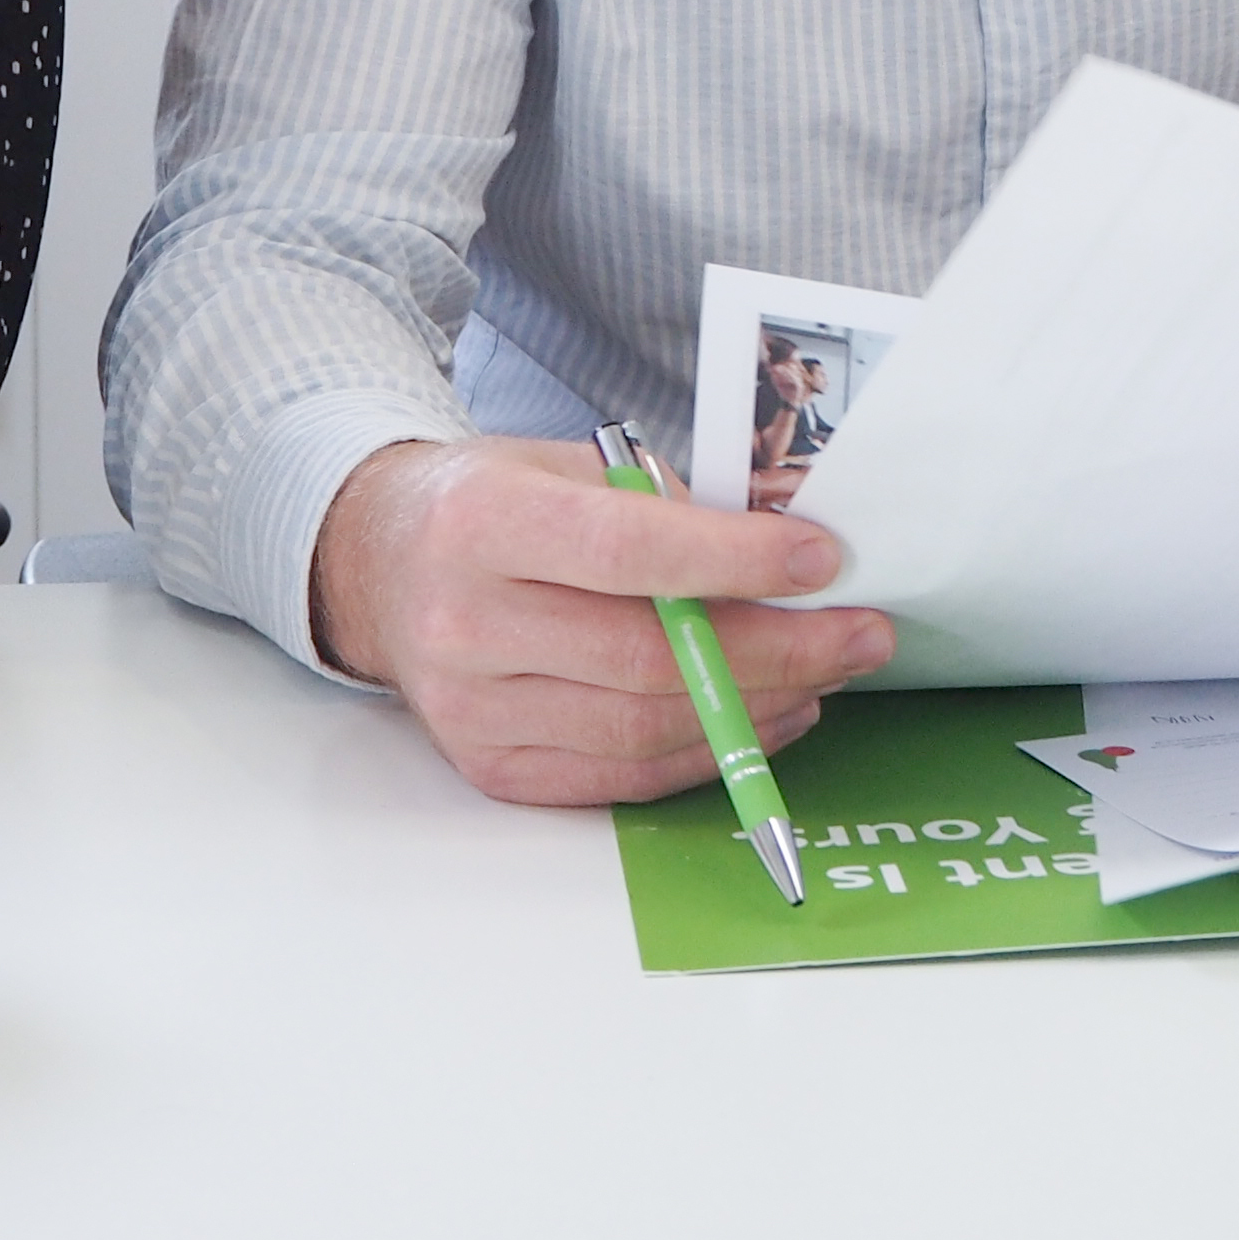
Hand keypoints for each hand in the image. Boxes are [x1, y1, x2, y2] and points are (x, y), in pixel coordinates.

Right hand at [313, 435, 894, 805]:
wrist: (379, 566)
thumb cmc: (488, 504)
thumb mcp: (563, 463)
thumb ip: (665, 502)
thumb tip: (786, 551)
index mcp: (481, 523)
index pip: (627, 552)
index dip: (734, 561)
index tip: (822, 562)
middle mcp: (465, 623)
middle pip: (647, 658)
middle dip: (777, 651)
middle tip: (859, 635)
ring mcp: (472, 708)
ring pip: (643, 729)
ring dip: (757, 708)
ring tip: (826, 674)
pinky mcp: (491, 766)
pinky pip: (622, 777)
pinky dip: (707, 752)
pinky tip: (765, 715)